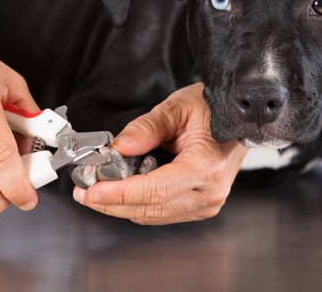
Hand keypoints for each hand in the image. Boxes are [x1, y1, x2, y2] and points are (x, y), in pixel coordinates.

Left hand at [72, 83, 247, 224]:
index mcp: (206, 167)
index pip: (154, 191)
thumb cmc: (212, 108)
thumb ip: (146, 127)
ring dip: (121, 205)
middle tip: (83, 191)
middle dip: (111, 203)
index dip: (119, 194)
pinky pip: (161, 212)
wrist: (238, 117)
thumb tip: (120, 146)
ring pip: (152, 215)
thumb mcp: (177, 107)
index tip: (91, 192)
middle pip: (150, 209)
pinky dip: (136, 203)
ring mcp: (206, 203)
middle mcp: (209, 193)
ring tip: (95, 190)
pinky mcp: (199, 206)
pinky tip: (120, 190)